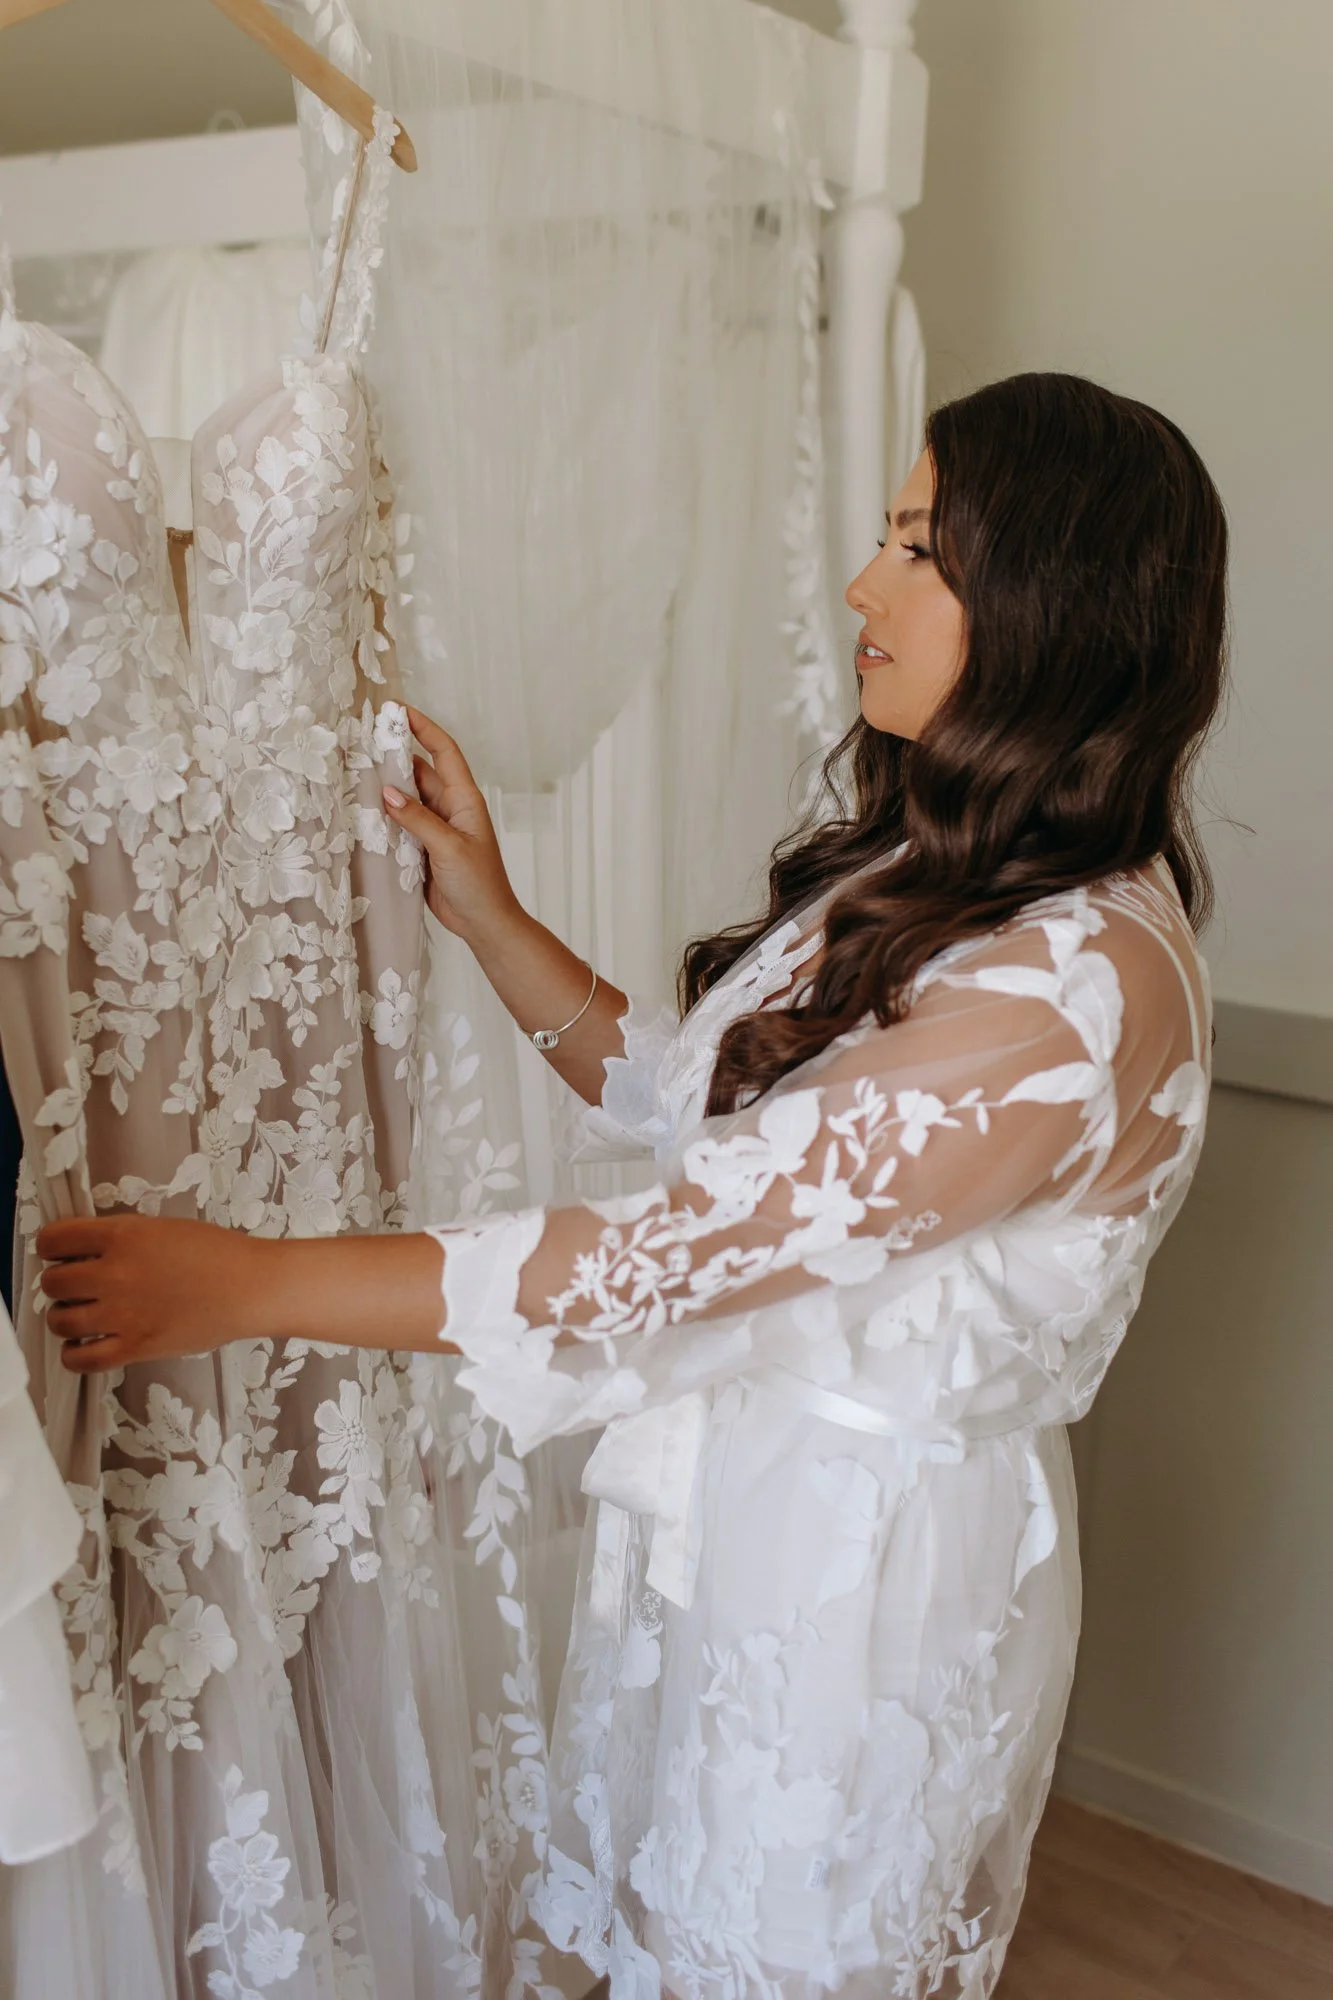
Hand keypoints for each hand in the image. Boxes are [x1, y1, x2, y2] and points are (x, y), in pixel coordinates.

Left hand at [38, 1215, 271, 1371]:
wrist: (251, 1287)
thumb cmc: (216, 1253)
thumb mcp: (161, 1229)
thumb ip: (121, 1238)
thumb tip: (87, 1254)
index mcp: (123, 1236)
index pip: (54, 1239)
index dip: (50, 1246)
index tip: (59, 1252)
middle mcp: (115, 1274)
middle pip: (52, 1283)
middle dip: (58, 1282)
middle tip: (75, 1285)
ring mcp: (123, 1314)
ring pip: (59, 1321)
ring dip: (64, 1316)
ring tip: (81, 1313)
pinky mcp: (135, 1347)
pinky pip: (81, 1360)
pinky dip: (73, 1354)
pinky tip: (84, 1344)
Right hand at [383, 707, 520, 944]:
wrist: (483, 922)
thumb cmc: (478, 884)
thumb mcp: (448, 847)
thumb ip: (417, 819)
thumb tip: (386, 791)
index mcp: (465, 800)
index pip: (444, 752)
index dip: (423, 728)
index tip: (398, 710)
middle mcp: (450, 808)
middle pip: (419, 772)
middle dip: (395, 756)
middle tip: (363, 741)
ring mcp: (436, 828)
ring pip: (407, 798)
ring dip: (386, 787)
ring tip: (355, 771)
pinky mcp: (422, 847)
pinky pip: (400, 824)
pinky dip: (384, 816)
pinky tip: (362, 810)